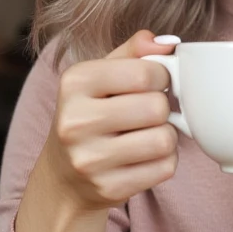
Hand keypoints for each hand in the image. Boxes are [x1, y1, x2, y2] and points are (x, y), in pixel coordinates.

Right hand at [44, 30, 178, 212]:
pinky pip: (165, 168)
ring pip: (164, 139)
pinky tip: (144, 157)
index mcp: (74, 82)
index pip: (144, 72)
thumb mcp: (101, 76)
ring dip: (166, 136)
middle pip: (157, 107)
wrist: (64, 176)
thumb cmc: (91, 114)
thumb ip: (134, 52)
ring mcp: (89, 160)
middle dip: (162, 108)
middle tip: (149, 112)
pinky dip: (164, 161)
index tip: (154, 82)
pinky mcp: (108, 188)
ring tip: (147, 134)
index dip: (162, 76)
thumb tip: (168, 43)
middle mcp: (76, 121)